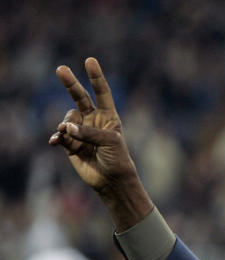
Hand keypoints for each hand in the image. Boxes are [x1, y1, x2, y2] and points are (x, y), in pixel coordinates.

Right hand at [49, 57, 152, 229]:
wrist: (111, 181)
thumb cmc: (117, 160)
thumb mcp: (109, 143)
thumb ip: (88, 132)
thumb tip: (66, 127)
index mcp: (108, 117)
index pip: (102, 93)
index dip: (96, 77)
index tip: (89, 61)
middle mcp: (93, 121)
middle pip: (79, 98)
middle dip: (71, 84)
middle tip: (61, 69)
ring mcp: (81, 131)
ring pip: (67, 120)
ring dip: (66, 126)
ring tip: (67, 134)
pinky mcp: (71, 144)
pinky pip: (60, 136)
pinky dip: (57, 137)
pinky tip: (55, 141)